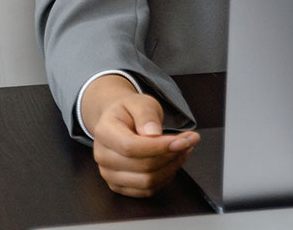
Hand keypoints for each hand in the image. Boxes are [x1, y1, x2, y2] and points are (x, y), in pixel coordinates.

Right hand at [80, 75, 197, 198]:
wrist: (118, 121)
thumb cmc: (130, 110)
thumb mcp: (140, 102)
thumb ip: (146, 115)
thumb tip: (153, 133)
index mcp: (104, 132)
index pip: (131, 147)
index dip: (159, 147)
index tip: (182, 141)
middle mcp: (102, 156)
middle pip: (142, 166)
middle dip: (172, 155)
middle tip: (190, 140)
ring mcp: (109, 174)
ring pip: (147, 182)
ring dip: (172, 167)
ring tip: (184, 149)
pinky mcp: (119, 186)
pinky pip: (147, 190)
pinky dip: (165, 177)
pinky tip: (173, 161)